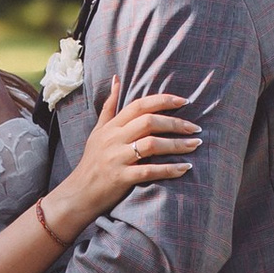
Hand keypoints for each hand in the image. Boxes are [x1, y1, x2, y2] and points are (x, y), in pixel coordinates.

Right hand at [57, 76, 200, 224]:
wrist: (78, 192)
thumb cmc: (92, 161)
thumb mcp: (98, 131)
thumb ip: (109, 106)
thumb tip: (116, 79)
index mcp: (112, 126)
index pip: (139, 105)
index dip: (163, 100)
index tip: (184, 101)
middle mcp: (114, 139)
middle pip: (149, 122)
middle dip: (175, 123)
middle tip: (195, 128)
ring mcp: (117, 158)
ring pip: (151, 144)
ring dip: (177, 145)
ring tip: (194, 145)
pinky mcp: (121, 178)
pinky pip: (148, 171)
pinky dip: (169, 169)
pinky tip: (184, 168)